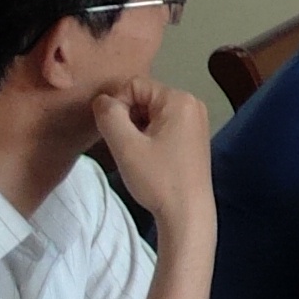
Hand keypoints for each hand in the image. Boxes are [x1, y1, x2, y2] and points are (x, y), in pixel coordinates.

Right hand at [88, 77, 213, 219]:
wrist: (187, 214)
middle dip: (128, 118)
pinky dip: (148, 136)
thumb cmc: (158, 179)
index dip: (117, 105)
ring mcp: (196, 120)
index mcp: (179, 99)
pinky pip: (163, 125)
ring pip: (151, 112)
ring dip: (136, 129)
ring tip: (137, 155)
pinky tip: (147, 158)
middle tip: (126, 147)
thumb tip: (102, 100)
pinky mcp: (194, 137)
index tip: (114, 133)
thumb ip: (109, 116)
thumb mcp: (126, 146)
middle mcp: (192, 103)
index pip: (135, 85)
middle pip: (144, 97)